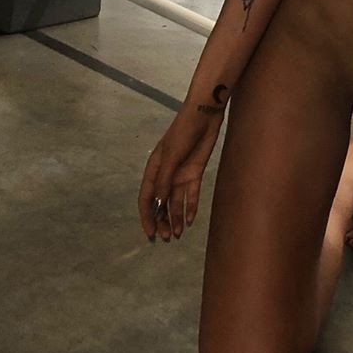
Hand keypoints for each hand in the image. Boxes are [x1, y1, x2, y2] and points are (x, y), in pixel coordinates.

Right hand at [138, 104, 224, 242]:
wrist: (205, 115)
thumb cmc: (183, 132)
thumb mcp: (171, 157)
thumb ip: (164, 181)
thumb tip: (157, 205)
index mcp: (153, 170)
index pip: (147, 198)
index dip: (147, 216)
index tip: (151, 233)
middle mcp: (165, 175)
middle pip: (161, 203)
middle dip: (163, 220)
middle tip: (167, 237)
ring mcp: (180, 174)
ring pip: (176, 201)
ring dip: (176, 217)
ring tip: (177, 233)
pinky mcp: (195, 172)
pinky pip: (191, 194)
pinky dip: (190, 206)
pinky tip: (190, 220)